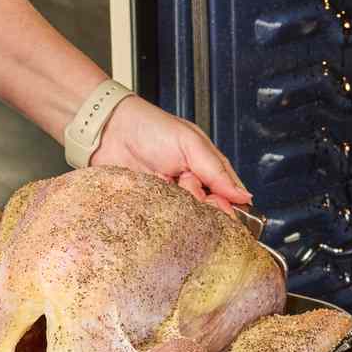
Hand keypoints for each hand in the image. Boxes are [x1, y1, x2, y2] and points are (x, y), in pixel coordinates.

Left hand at [90, 96, 251, 213]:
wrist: (108, 132)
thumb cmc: (150, 128)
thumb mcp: (191, 143)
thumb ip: (217, 171)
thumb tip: (243, 196)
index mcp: (206, 168)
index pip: (229, 197)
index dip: (229, 208)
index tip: (223, 209)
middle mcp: (190, 187)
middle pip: (208, 213)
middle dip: (201, 205)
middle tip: (186, 186)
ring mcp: (170, 200)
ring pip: (186, 220)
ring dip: (179, 209)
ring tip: (165, 182)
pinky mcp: (150, 209)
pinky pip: (163, 223)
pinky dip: (161, 218)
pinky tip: (155, 203)